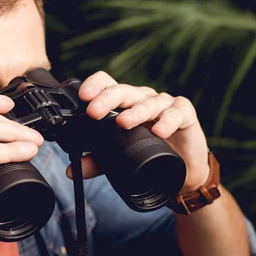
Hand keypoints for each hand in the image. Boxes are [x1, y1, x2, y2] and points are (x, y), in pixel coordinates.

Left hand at [67, 71, 209, 192]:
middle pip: (123, 91)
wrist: (183, 169)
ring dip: (136, 112)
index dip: (94, 86)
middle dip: (107, 99)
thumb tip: (71, 171)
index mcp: (124, 104)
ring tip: (123, 123)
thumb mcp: (119, 159)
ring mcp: (163, 104)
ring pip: (148, 102)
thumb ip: (97, 161)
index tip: (83, 97)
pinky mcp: (184, 113)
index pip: (107, 84)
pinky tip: (159, 131)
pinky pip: (176, 113)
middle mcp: (141, 99)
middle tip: (94, 112)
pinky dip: (167, 122)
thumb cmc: (150, 153)